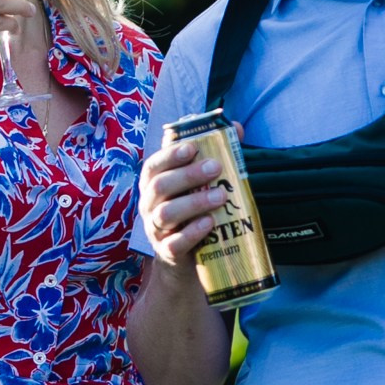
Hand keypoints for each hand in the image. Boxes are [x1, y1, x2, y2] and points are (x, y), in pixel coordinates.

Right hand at [138, 131, 229, 270]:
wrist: (186, 257)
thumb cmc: (192, 211)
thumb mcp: (198, 184)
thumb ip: (213, 154)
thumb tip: (235, 127)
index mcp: (153, 184)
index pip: (153, 165)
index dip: (170, 155)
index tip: (193, 147)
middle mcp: (149, 205)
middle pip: (160, 186)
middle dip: (188, 175)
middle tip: (217, 167)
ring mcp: (156, 229)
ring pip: (166, 214)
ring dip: (194, 203)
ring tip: (220, 196)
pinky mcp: (167, 252)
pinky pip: (174, 243)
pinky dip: (192, 232)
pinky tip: (210, 223)